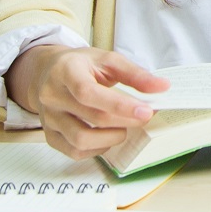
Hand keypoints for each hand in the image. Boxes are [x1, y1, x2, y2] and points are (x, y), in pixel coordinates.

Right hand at [6, 45, 168, 157]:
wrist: (49, 72)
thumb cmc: (81, 65)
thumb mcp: (107, 60)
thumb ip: (135, 73)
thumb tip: (162, 87)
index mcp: (66, 71)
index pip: (89, 93)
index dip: (120, 106)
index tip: (146, 111)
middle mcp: (52, 95)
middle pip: (92, 117)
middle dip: (125, 121)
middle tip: (142, 117)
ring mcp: (48, 118)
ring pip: (81, 140)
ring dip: (111, 138)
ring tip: (123, 128)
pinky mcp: (50, 135)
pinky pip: (74, 151)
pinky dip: (96, 149)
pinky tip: (106, 137)